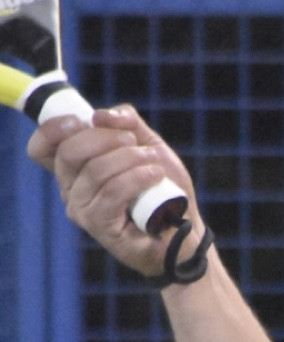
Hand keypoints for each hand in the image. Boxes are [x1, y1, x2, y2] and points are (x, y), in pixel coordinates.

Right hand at [27, 105, 200, 278]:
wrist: (183, 225)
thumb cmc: (161, 187)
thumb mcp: (146, 144)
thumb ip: (125, 121)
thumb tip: (100, 115)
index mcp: (73, 169)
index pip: (41, 148)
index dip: (53, 129)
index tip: (81, 121)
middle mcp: (70, 190)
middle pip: (68, 152)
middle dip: (105, 138)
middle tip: (133, 141)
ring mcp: (82, 210)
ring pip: (95, 171)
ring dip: (129, 158)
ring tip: (154, 162)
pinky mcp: (100, 226)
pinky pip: (112, 192)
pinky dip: (137, 178)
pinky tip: (155, 176)